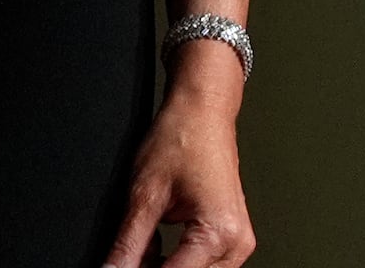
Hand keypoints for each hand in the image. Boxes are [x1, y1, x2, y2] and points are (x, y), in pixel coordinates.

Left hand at [102, 52, 250, 266]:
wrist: (202, 112)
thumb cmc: (182, 138)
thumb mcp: (144, 194)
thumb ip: (129, 242)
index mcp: (218, 233)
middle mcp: (236, 243)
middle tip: (127, 257)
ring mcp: (238, 242)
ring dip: (166, 267)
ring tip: (140, 248)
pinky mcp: (232, 237)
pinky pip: (204, 263)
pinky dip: (178, 261)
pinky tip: (154, 247)